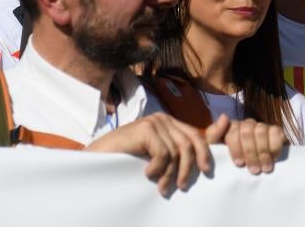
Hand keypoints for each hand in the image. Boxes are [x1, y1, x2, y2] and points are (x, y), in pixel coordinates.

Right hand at [86, 113, 211, 194]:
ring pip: (176, 152)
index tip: (207, 171)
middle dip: (188, 168)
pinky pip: (163, 154)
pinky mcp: (146, 129)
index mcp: (169, 123)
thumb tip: (206, 150)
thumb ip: (178, 153)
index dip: (205, 152)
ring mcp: (154, 121)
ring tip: (161, 187)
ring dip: (169, 174)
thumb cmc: (126, 161)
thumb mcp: (157, 157)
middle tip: (180, 186)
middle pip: (189, 144)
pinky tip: (147, 173)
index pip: (196, 134)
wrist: (97, 160)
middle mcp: (163, 118)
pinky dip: (157, 168)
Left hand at [206, 117, 285, 174]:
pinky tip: (273, 158)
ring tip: (264, 168)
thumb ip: (214, 134)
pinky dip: (275, 147)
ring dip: (263, 152)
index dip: (236, 148)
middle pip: (247, 132)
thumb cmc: (230, 159)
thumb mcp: (216, 148)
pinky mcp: (276, 131)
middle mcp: (247, 124)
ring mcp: (262, 126)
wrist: (252, 168)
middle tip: (254, 170)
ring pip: (261, 132)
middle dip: (250, 153)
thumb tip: (224, 116)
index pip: (233, 132)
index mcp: (232, 127)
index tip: (239, 164)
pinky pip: (277, 132)